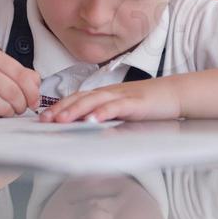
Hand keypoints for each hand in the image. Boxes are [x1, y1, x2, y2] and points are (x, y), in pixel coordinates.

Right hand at [0, 48, 40, 117]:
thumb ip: (19, 73)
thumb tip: (37, 90)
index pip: (22, 75)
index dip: (33, 92)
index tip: (33, 100)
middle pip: (15, 93)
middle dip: (22, 105)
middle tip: (20, 107)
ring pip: (6, 107)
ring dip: (10, 112)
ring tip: (6, 109)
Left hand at [39, 77, 181, 122]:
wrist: (174, 94)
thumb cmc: (148, 103)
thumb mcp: (121, 108)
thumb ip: (104, 114)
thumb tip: (84, 125)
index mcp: (105, 94)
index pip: (77, 98)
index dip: (60, 106)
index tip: (43, 117)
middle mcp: (110, 92)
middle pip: (81, 98)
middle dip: (61, 109)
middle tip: (45, 119)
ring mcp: (122, 96)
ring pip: (94, 101)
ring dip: (76, 110)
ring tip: (61, 120)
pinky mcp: (136, 103)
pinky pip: (117, 107)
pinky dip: (103, 113)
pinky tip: (93, 120)